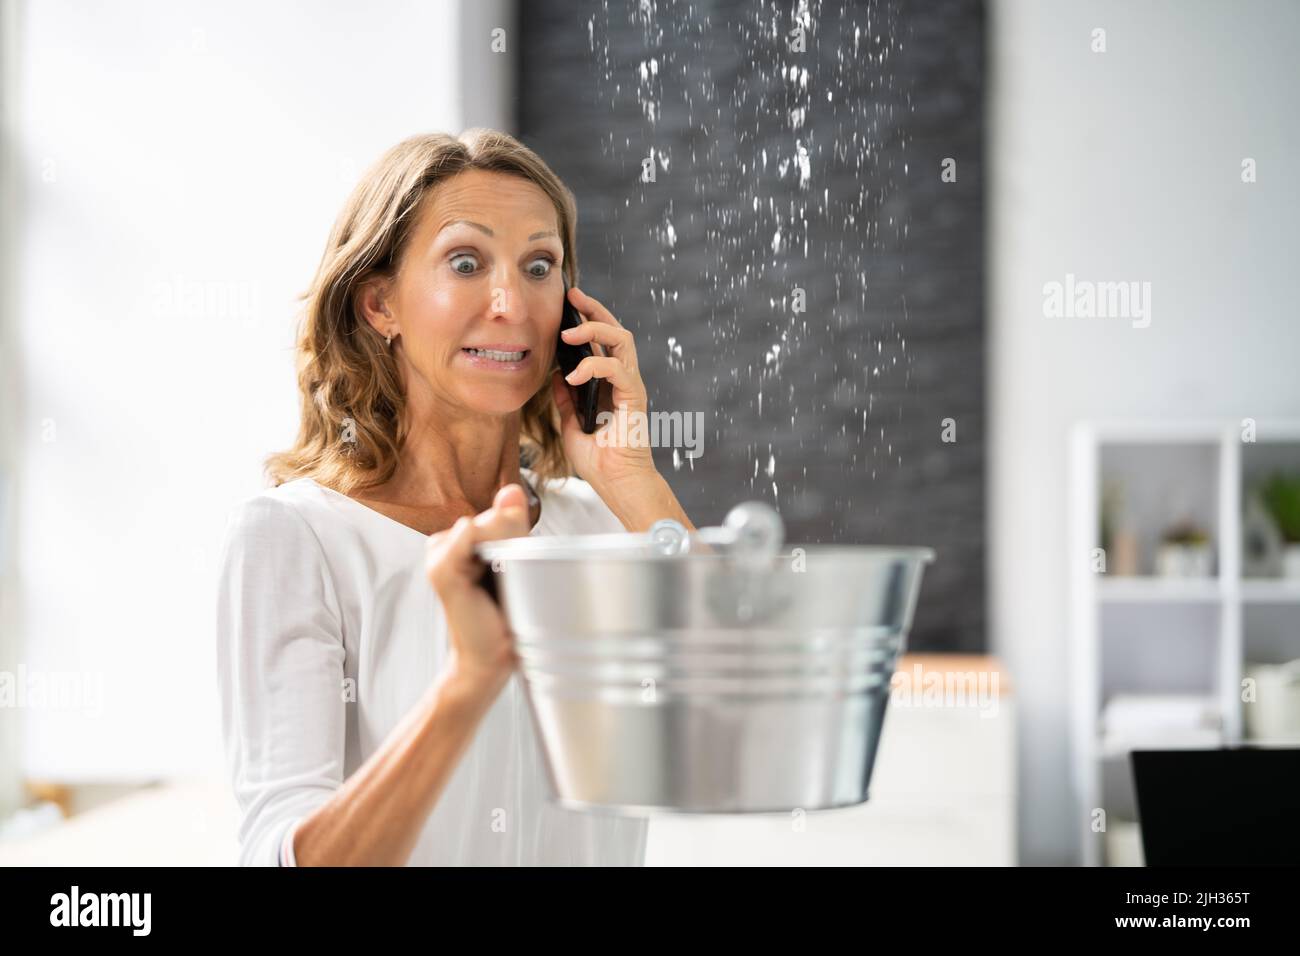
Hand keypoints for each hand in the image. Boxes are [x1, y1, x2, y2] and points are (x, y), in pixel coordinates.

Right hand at [423, 484, 530, 692]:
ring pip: (485, 524)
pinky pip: (468, 533)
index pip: (500, 513)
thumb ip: (512, 526)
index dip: (519, 537)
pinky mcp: (441, 569)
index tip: (516, 571)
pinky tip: (486, 573)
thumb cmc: (506, 617)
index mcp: (462, 540)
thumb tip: (512, 489)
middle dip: (514, 543)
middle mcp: (445, 542)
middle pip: (494, 517)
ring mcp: (439, 554)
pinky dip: (485, 547)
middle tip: (509, 581)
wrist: (490, 660)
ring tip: (499, 584)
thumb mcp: (517, 563)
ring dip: (505, 550)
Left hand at [551, 286, 655, 485]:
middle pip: (616, 331)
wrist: (616, 484)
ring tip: (569, 332)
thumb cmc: (599, 461)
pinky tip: (574, 375)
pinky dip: (594, 366)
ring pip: (622, 340)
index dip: (588, 318)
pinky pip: (617, 369)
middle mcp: (623, 381)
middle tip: (573, 296)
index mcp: (610, 384)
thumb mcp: (570, 424)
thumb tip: (555, 374)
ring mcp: (631, 387)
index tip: (569, 302)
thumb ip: (565, 399)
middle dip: (594, 310)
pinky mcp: (634, 398)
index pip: (603, 341)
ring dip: (596, 330)